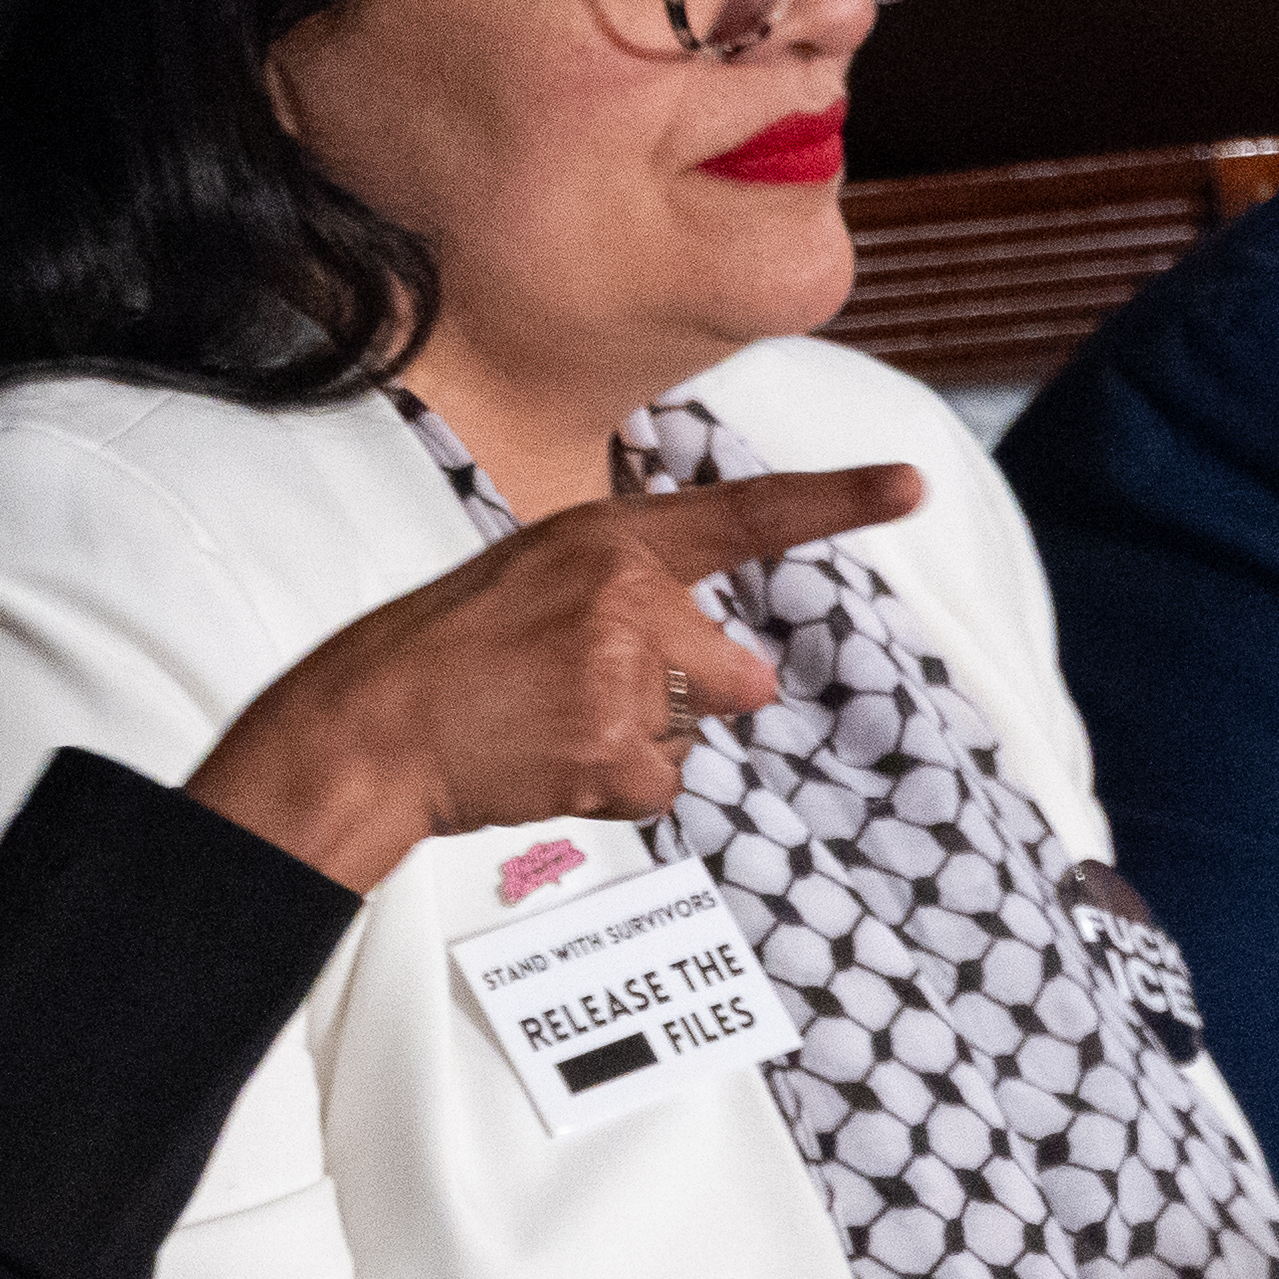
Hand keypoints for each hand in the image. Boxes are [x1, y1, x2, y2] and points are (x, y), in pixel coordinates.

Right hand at [184, 465, 926, 895]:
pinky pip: (660, 787)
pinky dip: (613, 792)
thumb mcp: (534, 578)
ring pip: (691, 734)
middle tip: (583, 699)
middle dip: (692, 703)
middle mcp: (629, 594)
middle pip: (737, 675)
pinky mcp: (615, 749)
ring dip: (636, 746)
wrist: (368, 726)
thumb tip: (747, 682)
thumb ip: (634, 597)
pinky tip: (546, 765)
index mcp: (609, 537)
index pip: (745, 515)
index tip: (911, 487)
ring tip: (546, 727)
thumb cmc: (442, 655)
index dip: (837, 501)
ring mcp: (624, 673)